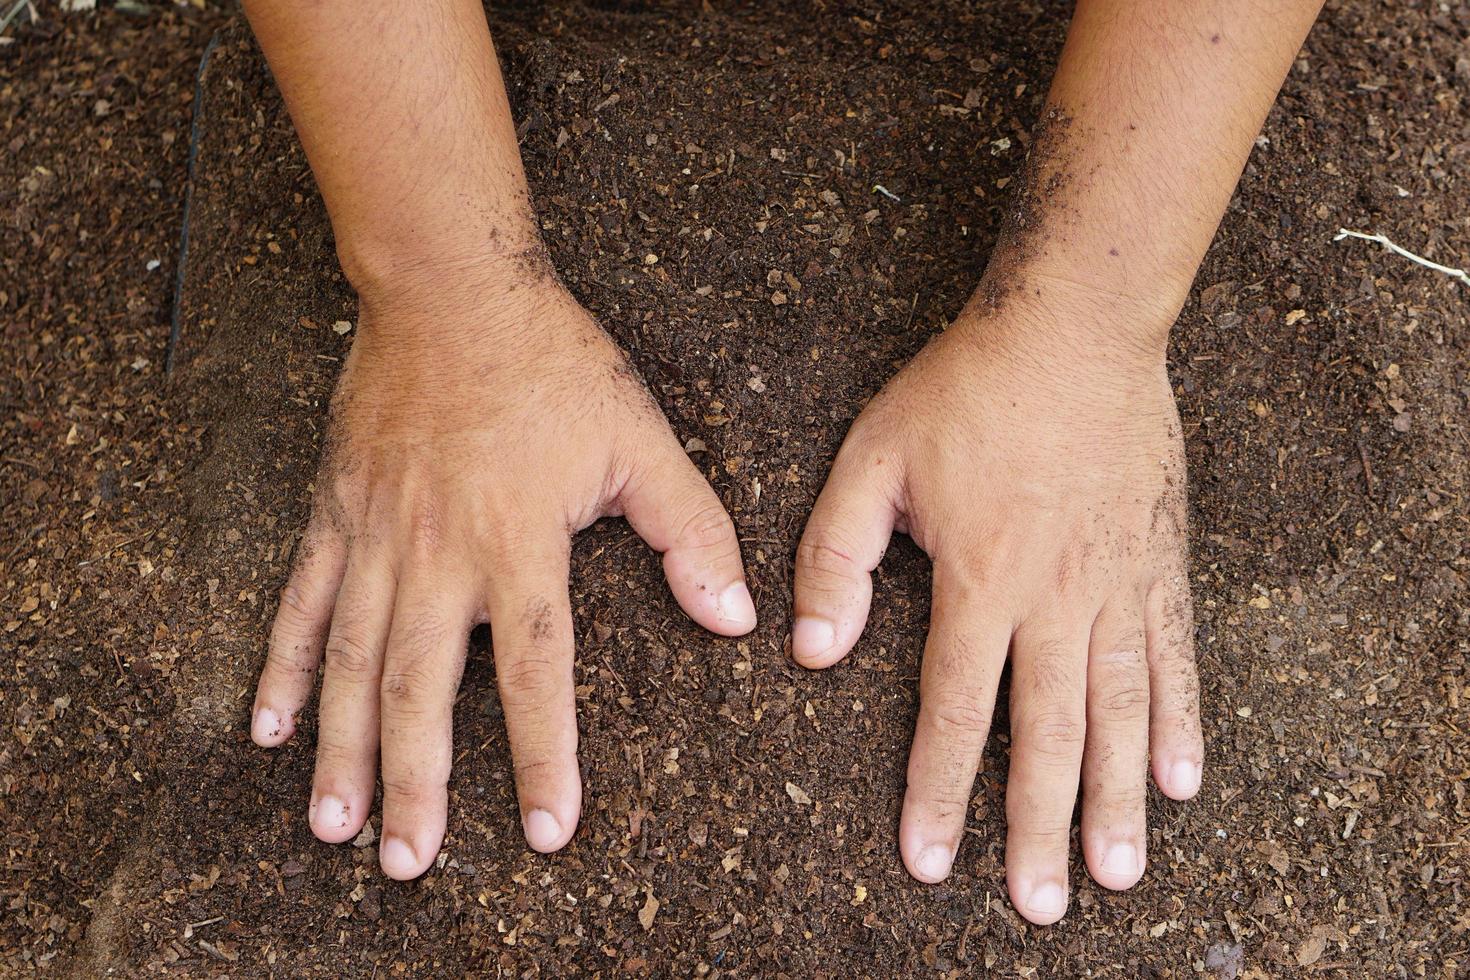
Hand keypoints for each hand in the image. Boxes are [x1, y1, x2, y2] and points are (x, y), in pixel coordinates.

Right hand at [249, 261, 755, 879]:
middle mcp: (441, 556)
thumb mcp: (640, 440)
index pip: (536, 674)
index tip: (545, 831)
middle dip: (417, 784)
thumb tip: (733, 615)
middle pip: (424, 692)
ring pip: (355, 663)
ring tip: (335, 828)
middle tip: (409, 863)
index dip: (544, 757)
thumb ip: (688, 530)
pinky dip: (286, 667)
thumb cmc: (554, 364)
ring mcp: (378, 537)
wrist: (452, 290)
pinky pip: (304, 603)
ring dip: (343, 750)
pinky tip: (270, 727)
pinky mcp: (336, 513)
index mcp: (521, 545)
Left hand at [791, 294, 1202, 923]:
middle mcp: (1056, 599)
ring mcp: (1118, 585)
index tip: (931, 860)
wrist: (1073, 327)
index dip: (938, 790)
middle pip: (1046, 735)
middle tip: (1041, 904)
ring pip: (1120, 712)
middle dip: (1036, 827)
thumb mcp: (870, 460)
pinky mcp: (1160, 563)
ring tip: (1118, 872)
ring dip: (1116, 799)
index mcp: (978, 580)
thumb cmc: (965, 390)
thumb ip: (835, 556)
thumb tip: (812, 650)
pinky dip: (1180, 722)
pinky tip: (1182, 779)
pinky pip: (1176, 658)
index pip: (953, 708)